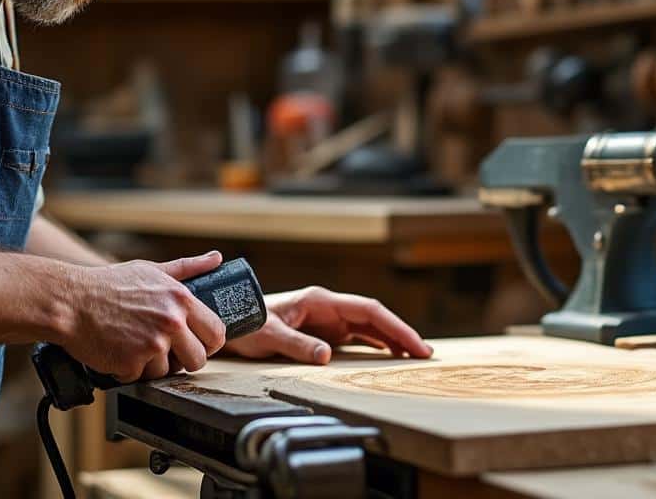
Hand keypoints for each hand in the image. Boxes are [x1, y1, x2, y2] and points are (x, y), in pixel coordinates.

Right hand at [62, 252, 226, 380]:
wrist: (70, 301)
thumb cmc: (109, 284)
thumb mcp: (151, 270)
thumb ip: (187, 268)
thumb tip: (216, 259)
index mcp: (181, 300)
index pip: (217, 332)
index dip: (210, 343)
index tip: (199, 345)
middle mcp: (171, 322)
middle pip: (198, 359)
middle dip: (184, 361)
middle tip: (166, 353)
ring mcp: (152, 345)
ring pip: (167, 372)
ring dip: (151, 366)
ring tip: (133, 346)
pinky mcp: (132, 364)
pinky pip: (140, 378)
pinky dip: (128, 371)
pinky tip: (118, 352)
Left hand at [225, 286, 432, 364]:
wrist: (229, 323)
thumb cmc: (246, 325)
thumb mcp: (268, 336)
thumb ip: (297, 344)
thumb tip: (326, 355)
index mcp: (320, 301)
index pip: (368, 310)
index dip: (395, 326)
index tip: (414, 344)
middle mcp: (329, 307)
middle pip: (375, 317)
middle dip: (402, 333)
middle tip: (426, 354)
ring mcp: (328, 319)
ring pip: (370, 327)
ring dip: (392, 339)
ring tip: (415, 356)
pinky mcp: (324, 331)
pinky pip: (357, 337)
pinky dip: (376, 345)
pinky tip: (390, 355)